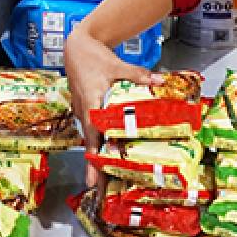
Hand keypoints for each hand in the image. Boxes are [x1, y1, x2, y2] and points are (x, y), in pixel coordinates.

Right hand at [65, 28, 162, 185]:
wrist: (76, 45)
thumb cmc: (93, 56)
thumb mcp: (118, 65)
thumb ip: (139, 76)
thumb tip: (160, 81)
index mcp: (91, 103)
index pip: (92, 136)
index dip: (93, 160)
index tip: (92, 181)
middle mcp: (84, 110)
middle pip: (90, 144)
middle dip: (94, 167)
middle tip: (99, 190)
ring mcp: (82, 110)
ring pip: (90, 136)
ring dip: (96, 155)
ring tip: (103, 176)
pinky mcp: (84, 107)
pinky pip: (91, 127)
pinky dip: (97, 140)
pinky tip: (106, 149)